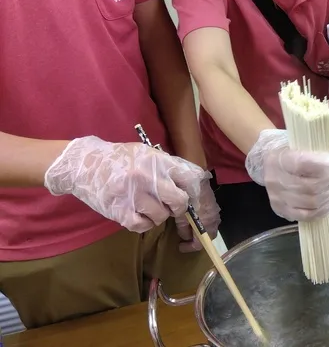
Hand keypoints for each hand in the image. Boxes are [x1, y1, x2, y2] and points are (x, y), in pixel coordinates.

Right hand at [44, 136, 210, 232]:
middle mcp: (148, 177)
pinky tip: (136, 214)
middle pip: (180, 202)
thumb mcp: (147, 153)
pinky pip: (142, 226)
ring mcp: (133, 195)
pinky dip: (143, 223)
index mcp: (158, 161)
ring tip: (147, 207)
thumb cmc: (119, 158)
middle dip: (178, 208)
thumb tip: (192, 182)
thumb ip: (168, 166)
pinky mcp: (119, 211)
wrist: (83, 164)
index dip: (194, 190)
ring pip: (161, 216)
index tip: (190, 196)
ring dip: (158, 215)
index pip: (190, 178)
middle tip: (170, 206)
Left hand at [175, 178, 220, 252]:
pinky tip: (194, 216)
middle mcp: (214, 220)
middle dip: (198, 239)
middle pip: (209, 235)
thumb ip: (183, 229)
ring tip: (189, 227)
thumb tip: (185, 236)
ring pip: (210, 226)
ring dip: (201, 229)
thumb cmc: (187, 199)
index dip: (190, 247)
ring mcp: (215, 211)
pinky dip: (203, 220)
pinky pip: (210, 216)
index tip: (180, 246)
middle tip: (187, 238)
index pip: (201, 243)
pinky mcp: (214, 203)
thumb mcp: (180, 216)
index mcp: (206, 225)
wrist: (196, 179)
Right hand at [245, 130, 328, 221]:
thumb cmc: (291, 151)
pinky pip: (307, 216)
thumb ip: (323, 149)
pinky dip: (323, 210)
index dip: (325, 166)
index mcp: (280, 158)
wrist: (270, 162)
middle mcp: (275, 179)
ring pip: (311, 203)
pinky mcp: (282, 211)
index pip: (303, 164)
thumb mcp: (304, 142)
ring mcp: (278, 198)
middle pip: (311, 187)